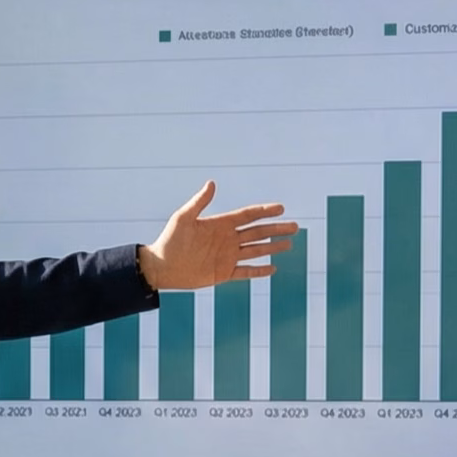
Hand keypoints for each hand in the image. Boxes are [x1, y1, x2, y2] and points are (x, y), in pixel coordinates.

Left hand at [138, 181, 297, 289]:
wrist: (160, 267)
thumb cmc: (169, 241)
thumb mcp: (183, 219)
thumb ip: (199, 203)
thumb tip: (211, 183)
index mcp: (220, 224)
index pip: (248, 216)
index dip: (264, 211)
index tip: (281, 208)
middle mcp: (226, 239)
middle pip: (257, 232)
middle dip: (276, 229)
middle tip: (295, 227)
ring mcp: (226, 256)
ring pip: (256, 250)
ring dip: (273, 247)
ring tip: (289, 244)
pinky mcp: (223, 273)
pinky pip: (245, 272)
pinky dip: (259, 271)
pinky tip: (273, 268)